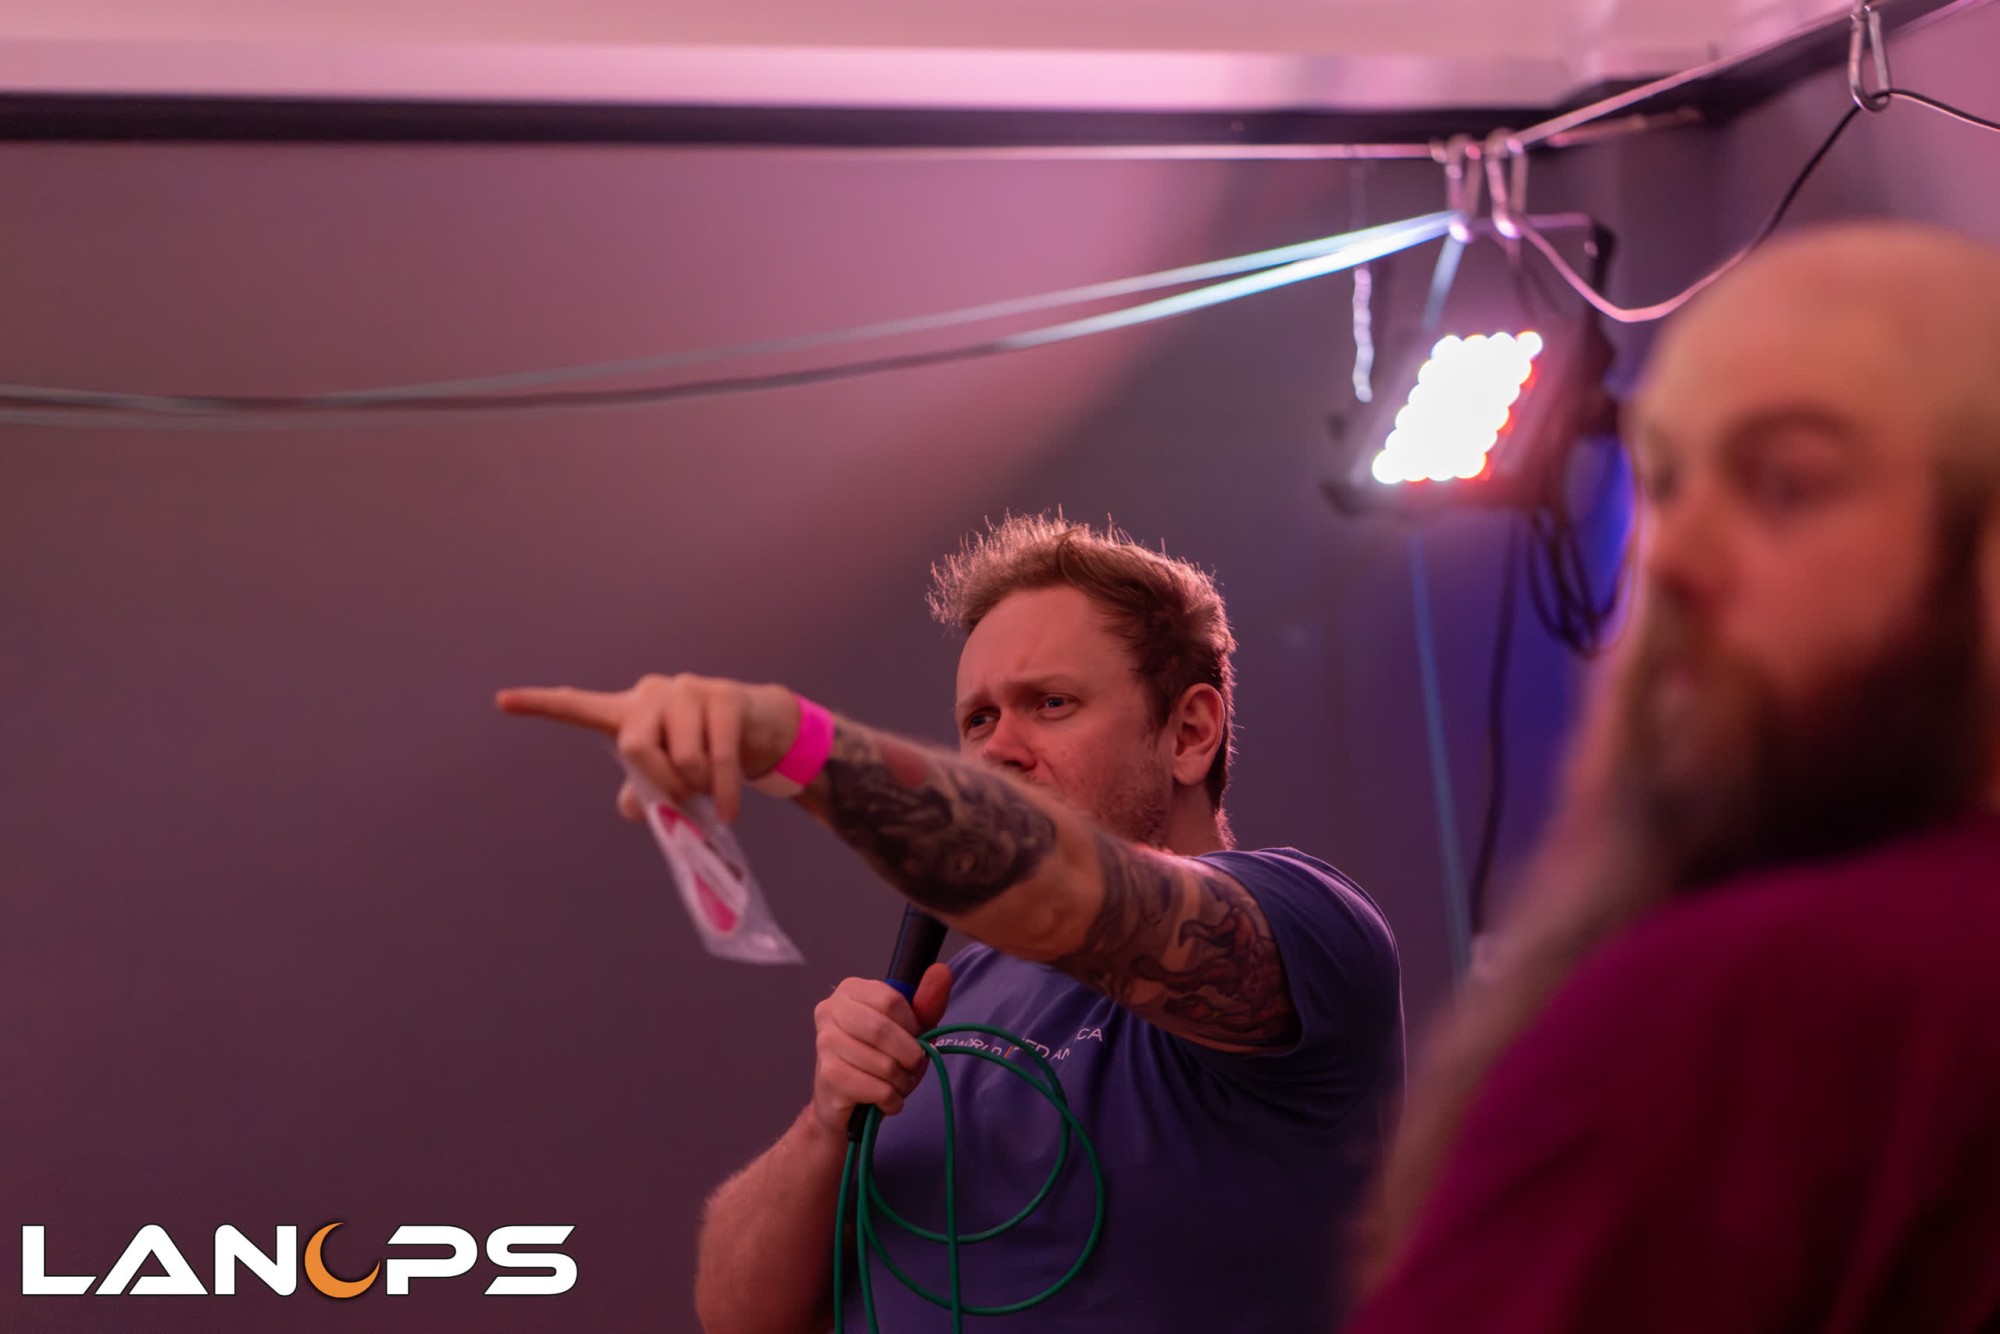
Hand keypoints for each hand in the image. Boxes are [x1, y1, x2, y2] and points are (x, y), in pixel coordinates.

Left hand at [496, 674, 799, 822]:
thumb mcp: (669, 775)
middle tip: (683, 795)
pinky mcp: (725, 697)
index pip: (579, 708)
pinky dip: (722, 795)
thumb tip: (631, 810)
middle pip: (635, 747)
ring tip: (710, 787)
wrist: (759, 729)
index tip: (501, 701)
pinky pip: (717, 760)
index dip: (539, 705)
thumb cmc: (703, 753)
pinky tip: (729, 812)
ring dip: (698, 787)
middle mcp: (652, 693)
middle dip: (662, 781)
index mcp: (630, 712)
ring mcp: (689, 690)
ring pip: (683, 758)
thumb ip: (643, 790)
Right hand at [809, 964, 953, 1138]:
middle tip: (912, 1065)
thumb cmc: (877, 1058)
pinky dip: (892, 1099)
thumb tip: (941, 971)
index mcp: (850, 990)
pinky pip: (876, 1089)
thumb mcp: (908, 1029)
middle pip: (882, 1030)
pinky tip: (886, 1099)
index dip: (912, 1025)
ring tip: (898, 1083)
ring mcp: (824, 1043)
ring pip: (883, 1064)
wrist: (841, 1099)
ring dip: (903, 1081)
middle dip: (909, 1054)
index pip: (891, 1000)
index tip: (914, 1037)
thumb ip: (926, 1002)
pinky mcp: (828, 1076)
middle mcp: (830, 1011)